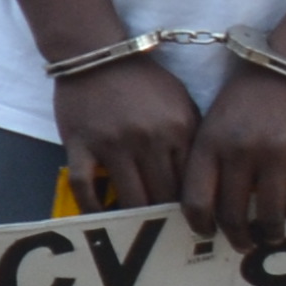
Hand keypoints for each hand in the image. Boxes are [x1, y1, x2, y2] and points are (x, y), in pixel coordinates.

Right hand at [50, 54, 198, 222]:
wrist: (99, 55)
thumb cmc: (144, 81)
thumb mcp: (181, 102)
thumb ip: (193, 137)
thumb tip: (204, 179)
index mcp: (178, 129)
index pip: (191, 181)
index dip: (192, 206)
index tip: (190, 220)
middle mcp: (148, 139)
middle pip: (162, 195)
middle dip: (165, 216)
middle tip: (164, 229)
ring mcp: (112, 143)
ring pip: (129, 197)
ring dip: (134, 216)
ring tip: (137, 226)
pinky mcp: (80, 144)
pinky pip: (85, 186)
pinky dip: (92, 205)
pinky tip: (99, 212)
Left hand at [177, 65, 285, 250]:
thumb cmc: (250, 92)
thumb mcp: (216, 119)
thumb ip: (210, 157)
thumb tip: (208, 204)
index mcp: (210, 142)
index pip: (196, 200)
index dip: (199, 225)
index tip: (205, 233)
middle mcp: (240, 152)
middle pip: (232, 214)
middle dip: (237, 237)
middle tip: (243, 244)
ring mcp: (277, 154)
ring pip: (270, 215)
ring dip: (271, 234)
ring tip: (272, 236)